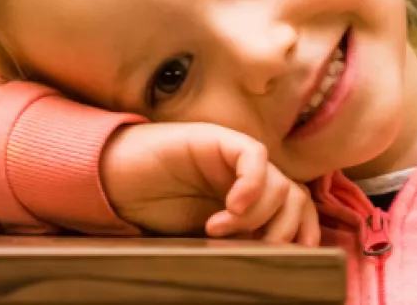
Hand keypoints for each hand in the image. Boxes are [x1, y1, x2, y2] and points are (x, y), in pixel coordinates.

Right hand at [99, 122, 319, 245]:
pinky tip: (231, 207)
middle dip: (283, 231)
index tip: (286, 264)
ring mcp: (235, 158)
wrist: (114, 181)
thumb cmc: (153, 213)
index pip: (298, 212)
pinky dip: (251, 184)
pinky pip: (253, 156)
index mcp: (251, 201)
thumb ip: (236, 245)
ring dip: (255, 215)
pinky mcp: (217, 139)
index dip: (302, 237)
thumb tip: (269, 276)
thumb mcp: (202, 240)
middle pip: (295, 199)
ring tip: (217, 230)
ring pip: (279, 183)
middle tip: (254, 250)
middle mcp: (249, 178)